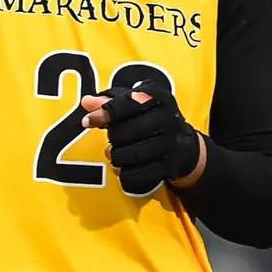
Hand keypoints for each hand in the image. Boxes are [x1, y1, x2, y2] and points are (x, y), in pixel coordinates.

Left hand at [79, 79, 202, 194]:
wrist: (185, 146)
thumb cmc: (153, 118)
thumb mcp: (136, 103)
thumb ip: (110, 101)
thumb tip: (86, 102)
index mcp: (158, 96)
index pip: (126, 103)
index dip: (104, 113)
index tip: (88, 121)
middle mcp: (168, 117)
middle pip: (124, 131)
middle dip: (112, 137)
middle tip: (113, 138)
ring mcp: (170, 143)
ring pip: (130, 155)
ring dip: (116, 157)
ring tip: (115, 153)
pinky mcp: (170, 166)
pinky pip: (139, 175)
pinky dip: (125, 174)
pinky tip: (123, 169)